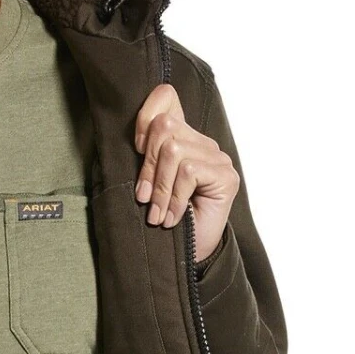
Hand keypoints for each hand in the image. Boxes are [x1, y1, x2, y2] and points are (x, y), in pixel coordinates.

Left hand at [133, 83, 239, 261]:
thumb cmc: (163, 221)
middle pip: (164, 127)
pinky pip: (188, 172)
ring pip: (173, 151)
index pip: (165, 97)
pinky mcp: (226, 176)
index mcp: (181, 138)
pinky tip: (172, 218)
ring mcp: (217, 158)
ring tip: (156, 214)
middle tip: (143, 198)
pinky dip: (174, 198)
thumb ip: (142, 157)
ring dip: (159, 188)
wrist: (187, 257)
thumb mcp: (145, 185)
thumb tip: (128, 138)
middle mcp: (201, 143)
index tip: (136, 150)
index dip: (144, 116)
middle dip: (146, 165)